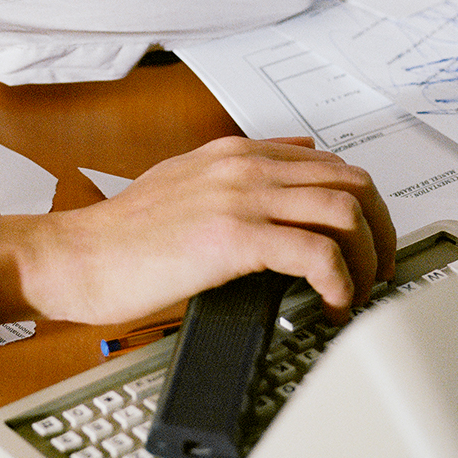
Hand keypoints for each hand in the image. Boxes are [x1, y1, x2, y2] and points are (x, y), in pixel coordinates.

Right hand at [0, 136, 395, 328]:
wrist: (80, 256)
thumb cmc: (123, 234)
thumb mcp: (183, 181)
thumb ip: (236, 169)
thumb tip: (291, 160)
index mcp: (231, 153)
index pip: (328, 162)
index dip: (360, 205)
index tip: (361, 242)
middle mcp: (241, 166)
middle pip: (350, 182)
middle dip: (377, 231)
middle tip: (373, 270)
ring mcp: (238, 197)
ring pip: (344, 211)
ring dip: (365, 258)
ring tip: (355, 291)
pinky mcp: (232, 237)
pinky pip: (317, 253)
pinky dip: (339, 282)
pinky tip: (329, 304)